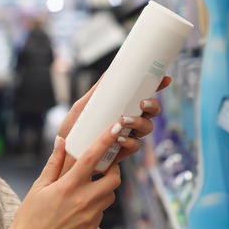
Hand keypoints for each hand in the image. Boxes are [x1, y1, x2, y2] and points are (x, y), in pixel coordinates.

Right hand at [0, 127, 122, 228]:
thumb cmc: (30, 216)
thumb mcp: (38, 187)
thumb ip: (54, 163)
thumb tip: (62, 141)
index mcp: (67, 187)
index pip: (92, 158)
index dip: (105, 140)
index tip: (115, 127)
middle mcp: (82, 201)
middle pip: (114, 179)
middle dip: (114, 168)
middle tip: (104, 165)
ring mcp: (90, 217)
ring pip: (110, 195)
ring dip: (105, 187)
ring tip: (89, 186)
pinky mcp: (92, 228)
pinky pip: (102, 210)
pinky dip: (96, 203)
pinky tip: (80, 205)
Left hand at [56, 75, 171, 173]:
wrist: (62, 155)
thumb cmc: (72, 130)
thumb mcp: (82, 108)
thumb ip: (95, 93)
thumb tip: (108, 73)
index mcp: (122, 107)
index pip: (143, 95)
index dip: (157, 87)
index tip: (165, 79)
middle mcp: (128, 121)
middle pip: (152, 112)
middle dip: (153, 106)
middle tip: (141, 104)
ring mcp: (127, 137)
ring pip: (147, 128)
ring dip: (140, 123)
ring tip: (124, 121)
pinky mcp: (122, 153)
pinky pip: (134, 146)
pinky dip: (130, 142)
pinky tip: (120, 138)